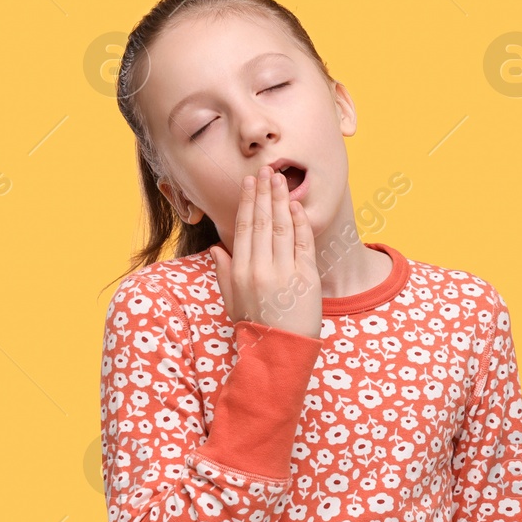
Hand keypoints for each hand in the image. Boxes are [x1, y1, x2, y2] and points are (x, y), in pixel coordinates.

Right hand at [207, 165, 321, 339]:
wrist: (279, 351)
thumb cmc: (255, 325)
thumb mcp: (232, 300)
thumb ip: (224, 272)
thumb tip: (216, 247)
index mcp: (240, 270)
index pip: (244, 227)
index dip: (248, 202)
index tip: (249, 182)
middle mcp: (260, 268)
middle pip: (263, 221)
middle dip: (264, 193)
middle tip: (266, 170)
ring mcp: (284, 272)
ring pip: (283, 227)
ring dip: (282, 200)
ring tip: (281, 179)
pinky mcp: (306, 277)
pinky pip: (303, 243)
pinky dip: (301, 222)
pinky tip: (297, 206)